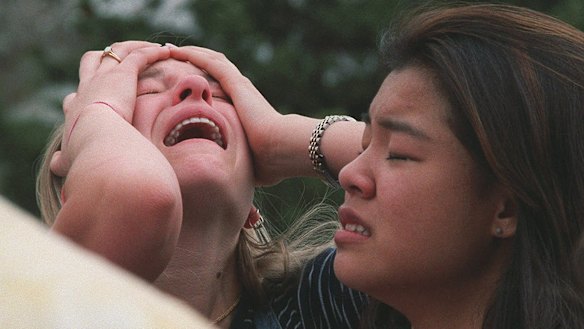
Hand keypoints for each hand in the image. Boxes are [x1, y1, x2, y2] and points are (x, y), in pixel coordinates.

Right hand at [51, 41, 170, 176]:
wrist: (98, 142)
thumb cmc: (87, 154)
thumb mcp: (71, 157)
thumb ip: (63, 160)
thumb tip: (56, 165)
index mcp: (76, 108)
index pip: (75, 95)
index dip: (84, 93)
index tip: (92, 97)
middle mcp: (87, 87)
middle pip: (91, 61)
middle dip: (104, 58)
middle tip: (120, 62)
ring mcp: (105, 77)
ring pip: (116, 51)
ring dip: (133, 47)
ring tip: (150, 49)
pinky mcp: (123, 74)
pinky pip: (139, 56)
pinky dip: (152, 52)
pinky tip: (166, 52)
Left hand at [169, 46, 289, 184]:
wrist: (281, 150)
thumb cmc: (268, 161)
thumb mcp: (243, 158)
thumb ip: (233, 160)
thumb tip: (225, 178)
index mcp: (243, 106)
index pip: (220, 85)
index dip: (202, 77)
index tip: (185, 77)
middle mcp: (242, 91)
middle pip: (214, 67)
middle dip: (193, 60)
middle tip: (172, 56)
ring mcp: (240, 86)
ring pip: (212, 60)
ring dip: (190, 53)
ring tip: (170, 49)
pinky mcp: (237, 85)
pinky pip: (212, 63)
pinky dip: (194, 55)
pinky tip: (178, 51)